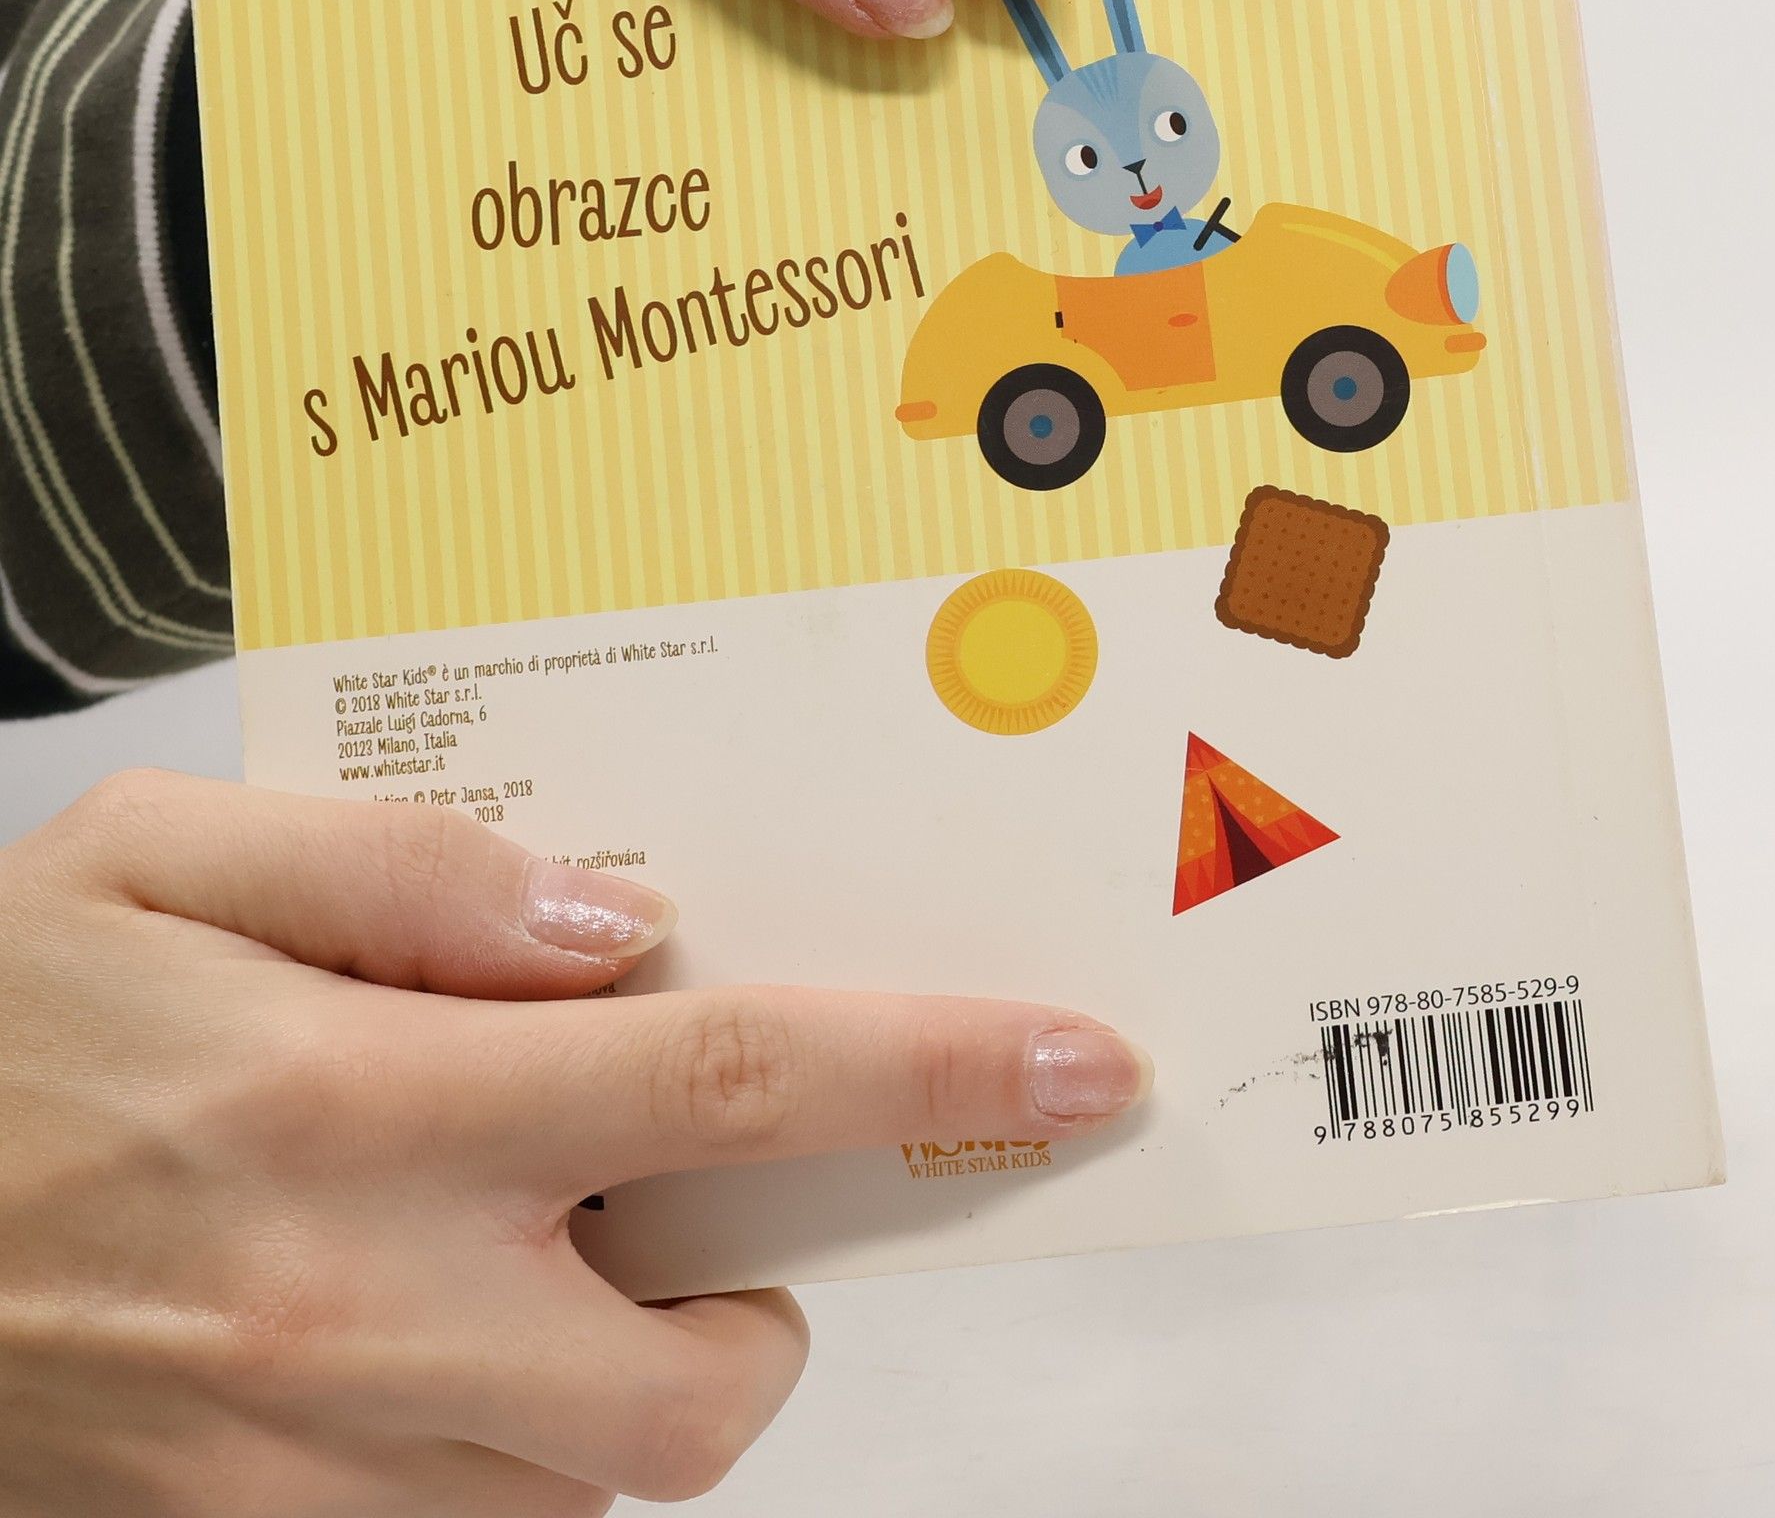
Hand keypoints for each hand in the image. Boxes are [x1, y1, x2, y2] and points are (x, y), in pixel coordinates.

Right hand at [0, 772, 1149, 1513]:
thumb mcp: (163, 860)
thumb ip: (410, 874)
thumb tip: (613, 925)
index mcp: (354, 1104)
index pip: (728, 1085)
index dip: (928, 1071)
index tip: (1070, 1064)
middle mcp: (352, 1313)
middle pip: (698, 1385)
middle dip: (753, 1316)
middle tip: (683, 1219)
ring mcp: (300, 1471)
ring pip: (585, 1484)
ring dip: (616, 1374)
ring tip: (512, 1255)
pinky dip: (498, 1442)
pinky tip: (412, 1331)